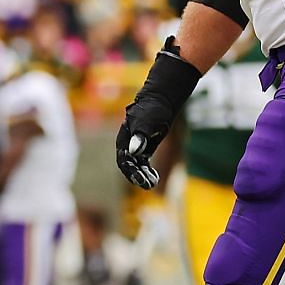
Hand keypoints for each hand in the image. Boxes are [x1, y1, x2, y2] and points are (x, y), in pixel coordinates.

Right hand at [116, 37, 201, 189]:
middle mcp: (127, 143)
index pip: (123, 159)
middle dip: (137, 176)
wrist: (161, 99)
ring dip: (143, 176)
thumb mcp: (148, 120)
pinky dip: (148, 171)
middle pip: (128, 165)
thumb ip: (141, 135)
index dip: (130, 171)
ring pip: (136, 166)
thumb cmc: (153, 108)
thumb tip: (134, 151)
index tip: (140, 179)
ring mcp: (135, 146)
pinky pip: (143, 163)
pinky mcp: (144, 147)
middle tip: (148, 185)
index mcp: (124, 137)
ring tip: (153, 184)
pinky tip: (155, 178)